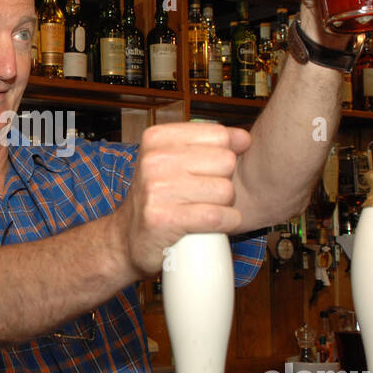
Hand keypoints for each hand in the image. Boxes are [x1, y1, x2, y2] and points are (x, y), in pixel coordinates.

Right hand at [112, 122, 251, 278]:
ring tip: (206, 208)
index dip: (228, 153)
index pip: (219, 135)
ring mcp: (156, 189)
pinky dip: (227, 221)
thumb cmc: (159, 197)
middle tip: (206, 194)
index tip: (216, 169)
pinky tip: (220, 223)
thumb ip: (205, 144)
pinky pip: (216, 216)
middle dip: (224, 181)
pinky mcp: (163, 219)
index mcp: (157, 139)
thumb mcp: (172, 161)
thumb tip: (244, 138)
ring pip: (225, 190)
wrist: (128, 238)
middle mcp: (154, 160)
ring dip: (225, 205)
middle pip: (226, 162)